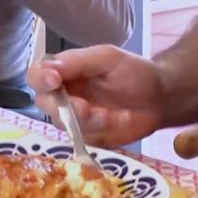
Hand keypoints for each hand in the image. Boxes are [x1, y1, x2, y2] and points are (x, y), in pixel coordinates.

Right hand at [27, 46, 164, 146]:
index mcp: (64, 72)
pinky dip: (96, 131)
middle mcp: (63, 96)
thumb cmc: (133, 72)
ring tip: (106, 115)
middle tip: (84, 107)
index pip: (37, 76)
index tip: (54, 80)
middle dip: (60, 106)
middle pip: (43, 103)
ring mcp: (74, 119)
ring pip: (61, 123)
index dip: (40, 79)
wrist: (160, 99)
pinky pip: (80, 139)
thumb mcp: (107, 58)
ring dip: (82, 120)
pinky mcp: (87, 138)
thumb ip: (77, 61)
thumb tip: (49, 68)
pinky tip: (113, 122)